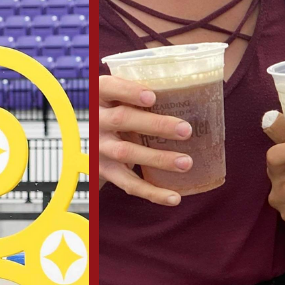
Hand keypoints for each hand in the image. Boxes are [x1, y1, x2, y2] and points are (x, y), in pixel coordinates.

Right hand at [98, 73, 192, 206]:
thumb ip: (142, 92)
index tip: (152, 96)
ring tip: (186, 162)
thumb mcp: (120, 95)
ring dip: (158, 159)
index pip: (109, 87)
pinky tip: (174, 197)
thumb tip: (196, 91)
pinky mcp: (104, 171)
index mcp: (99, 95)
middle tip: (186, 130)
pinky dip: (152, 193)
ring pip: (126, 152)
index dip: (129, 92)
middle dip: (156, 125)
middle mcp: (95, 120)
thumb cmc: (117, 107)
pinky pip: (129, 184)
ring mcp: (97, 147)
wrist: (88, 138)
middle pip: (123, 120)